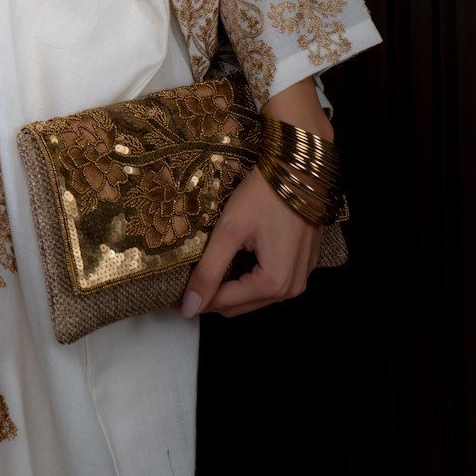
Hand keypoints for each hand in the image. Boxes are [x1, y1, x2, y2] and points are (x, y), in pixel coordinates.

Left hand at [179, 77, 333, 319]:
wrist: (299, 166)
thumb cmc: (264, 194)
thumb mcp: (230, 230)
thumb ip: (209, 271)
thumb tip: (189, 309)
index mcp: (274, 284)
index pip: (225, 304)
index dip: (196, 300)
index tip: (172, 296)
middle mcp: (291, 289)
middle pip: (241, 304)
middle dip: (212, 296)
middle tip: (184, 281)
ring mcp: (300, 278)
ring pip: (255, 296)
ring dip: (230, 287)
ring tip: (203, 269)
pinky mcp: (303, 264)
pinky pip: (270, 282)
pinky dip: (248, 277)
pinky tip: (232, 259)